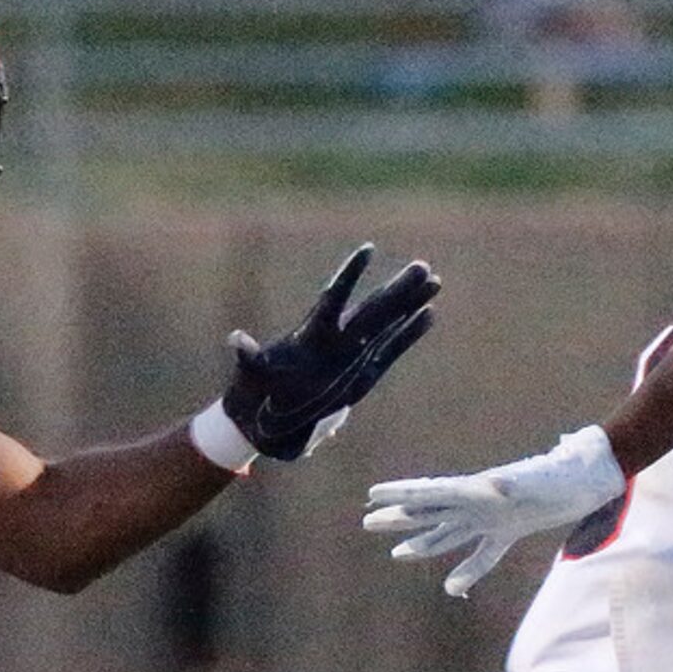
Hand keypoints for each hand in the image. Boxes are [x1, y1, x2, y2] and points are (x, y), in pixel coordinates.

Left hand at [208, 245, 439, 463]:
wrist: (263, 421)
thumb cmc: (254, 395)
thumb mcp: (251, 376)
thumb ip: (249, 358)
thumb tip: (237, 340)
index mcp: (311, 337)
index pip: (334, 300)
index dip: (349, 276)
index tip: (368, 249)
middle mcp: (335, 342)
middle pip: (371, 310)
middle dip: (397, 289)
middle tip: (423, 265)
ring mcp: (351, 356)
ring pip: (386, 324)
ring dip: (409, 304)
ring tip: (435, 280)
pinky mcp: (362, 375)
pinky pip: (391, 351)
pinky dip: (409, 334)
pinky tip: (428, 314)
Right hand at [363, 426, 625, 595]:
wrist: (585, 480)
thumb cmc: (560, 477)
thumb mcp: (534, 481)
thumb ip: (512, 486)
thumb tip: (492, 487)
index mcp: (476, 489)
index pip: (431, 492)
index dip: (401, 494)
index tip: (372, 494)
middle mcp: (478, 503)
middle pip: (430, 512)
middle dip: (399, 519)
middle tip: (367, 521)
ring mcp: (492, 518)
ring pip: (449, 534)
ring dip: (423, 543)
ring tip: (396, 555)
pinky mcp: (509, 530)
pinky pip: (482, 554)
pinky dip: (468, 570)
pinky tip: (453, 589)